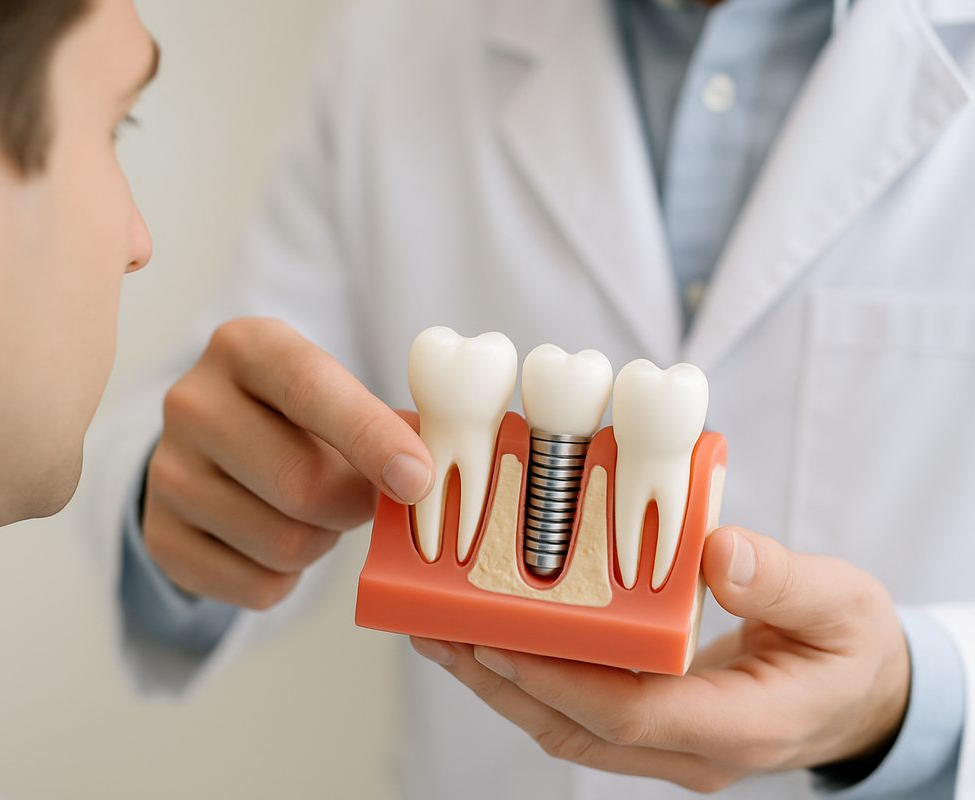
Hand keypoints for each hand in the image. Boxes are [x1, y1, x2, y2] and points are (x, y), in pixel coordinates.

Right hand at [143, 317, 433, 609]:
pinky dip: (286, 579)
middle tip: (362, 499)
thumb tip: (440, 463)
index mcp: (246, 347)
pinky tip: (276, 541)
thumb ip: (389, 421)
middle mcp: (193, 402)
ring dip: (321, 542)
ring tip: (312, 514)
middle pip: (302, 484)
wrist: (212, 447)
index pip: (310, 388)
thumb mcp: (336, 392)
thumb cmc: (297, 416)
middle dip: (353, 505)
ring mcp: (167, 472)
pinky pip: (256, 587)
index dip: (370, 438)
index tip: (417, 480)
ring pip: (283, 543)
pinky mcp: (160, 535)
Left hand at [410, 527, 909, 792]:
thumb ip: (781, 579)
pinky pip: (579, 715)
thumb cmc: (853, 646)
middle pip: (576, 729)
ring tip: (440, 633)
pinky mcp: (656, 730)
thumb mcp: (840, 603)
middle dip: (498, 682)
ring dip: (499, 684)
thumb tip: (715, 551)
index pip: (629, 714)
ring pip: (567, 729)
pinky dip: (529, 680)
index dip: (555, 679)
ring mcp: (672, 749)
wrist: (865, 694)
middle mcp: (695, 750)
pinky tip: (490, 641)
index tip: (495, 636)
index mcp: (742, 725)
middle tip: (436, 629)